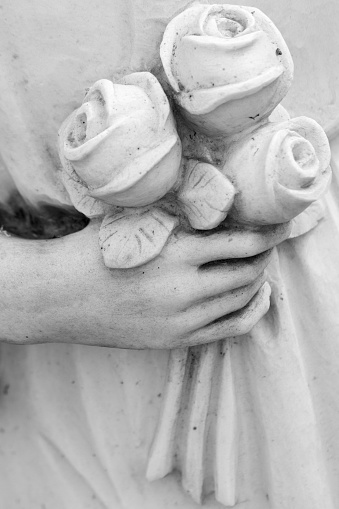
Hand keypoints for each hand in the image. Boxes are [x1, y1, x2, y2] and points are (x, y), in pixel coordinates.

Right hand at [0, 220, 290, 348]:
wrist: (56, 298)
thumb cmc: (90, 252)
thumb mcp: (133, 225)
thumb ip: (174, 219)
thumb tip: (218, 211)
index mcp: (173, 254)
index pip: (240, 243)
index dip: (267, 234)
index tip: (277, 226)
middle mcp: (182, 290)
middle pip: (247, 273)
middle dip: (263, 256)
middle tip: (265, 243)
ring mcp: (180, 321)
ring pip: (241, 300)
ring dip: (257, 280)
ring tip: (257, 265)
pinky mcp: (173, 340)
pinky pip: (229, 330)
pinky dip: (250, 312)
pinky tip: (256, 297)